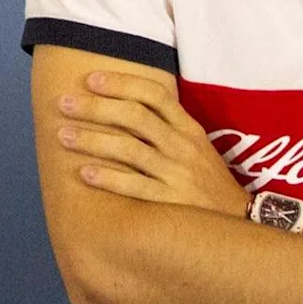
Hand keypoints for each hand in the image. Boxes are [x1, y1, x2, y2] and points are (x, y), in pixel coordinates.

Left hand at [54, 70, 249, 219]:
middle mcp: (183, 147)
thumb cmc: (206, 181)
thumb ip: (165, 125)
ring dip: (93, 140)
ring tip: (62, 135)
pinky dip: (108, 178)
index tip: (89, 79)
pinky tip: (84, 173)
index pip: (154, 94)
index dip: (120, 83)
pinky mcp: (173, 203)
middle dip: (95, 107)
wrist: (240, 224)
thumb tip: (119, 102)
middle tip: (63, 103)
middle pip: (135, 116)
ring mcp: (179, 175)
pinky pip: (136, 187)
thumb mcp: (195, 146)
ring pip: (130, 149)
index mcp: (189, 128)